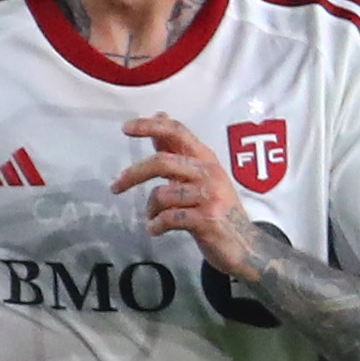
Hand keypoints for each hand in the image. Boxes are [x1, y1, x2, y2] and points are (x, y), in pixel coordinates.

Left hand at [112, 115, 257, 271]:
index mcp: (205, 158)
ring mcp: (210, 196)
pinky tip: (156, 230)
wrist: (244, 245)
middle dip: (133, 174)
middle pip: (162, 162)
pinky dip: (156, 226)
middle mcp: (208, 172)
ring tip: (153, 219)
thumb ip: (177, 149)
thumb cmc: (215, 208)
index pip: (177, 132)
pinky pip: (169, 219)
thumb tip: (160, 115)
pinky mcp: (207, 220)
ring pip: (162, 194)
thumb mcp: (199, 175)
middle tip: (115, 186)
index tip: (126, 128)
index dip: (150, 126)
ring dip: (150, 210)